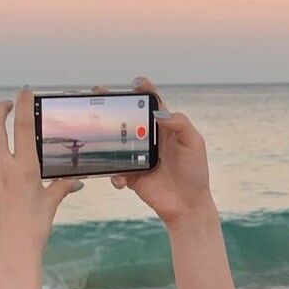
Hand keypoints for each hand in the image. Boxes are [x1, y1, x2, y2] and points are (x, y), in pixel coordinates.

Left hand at [0, 87, 79, 276]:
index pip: (24, 125)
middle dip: (0, 108)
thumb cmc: (33, 233)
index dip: (23, 103)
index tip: (25, 92)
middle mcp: (2, 168)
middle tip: (4, 107)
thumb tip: (77, 180)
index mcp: (26, 169)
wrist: (9, 258)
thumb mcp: (50, 205)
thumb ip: (62, 186)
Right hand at [99, 75, 211, 226]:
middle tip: (98, 93)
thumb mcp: (194, 144)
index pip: (153, 104)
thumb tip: (158, 112)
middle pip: (128, 117)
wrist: (188, 205)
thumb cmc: (195, 173)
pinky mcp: (131, 175)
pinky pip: (115, 170)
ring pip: (116, 141)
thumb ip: (180, 124)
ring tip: (93, 128)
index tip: (136, 82)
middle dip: (113, 104)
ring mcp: (138, 156)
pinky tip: (121, 178)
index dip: (144, 90)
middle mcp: (149, 139)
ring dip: (104, 134)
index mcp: (165, 128)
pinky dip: (114, 173)